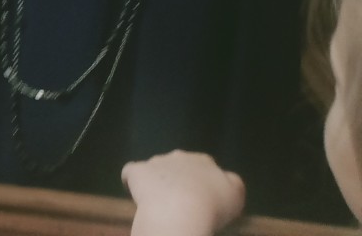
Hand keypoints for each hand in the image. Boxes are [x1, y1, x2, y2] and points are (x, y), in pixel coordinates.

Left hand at [123, 151, 244, 235]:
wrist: (181, 209)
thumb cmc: (212, 205)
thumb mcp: (235, 194)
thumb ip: (231, 182)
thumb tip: (225, 178)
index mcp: (204, 161)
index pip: (204, 164)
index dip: (201, 178)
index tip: (202, 194)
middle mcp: (179, 156)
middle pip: (179, 163)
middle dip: (178, 176)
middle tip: (182, 197)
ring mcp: (156, 162)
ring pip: (156, 167)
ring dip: (157, 179)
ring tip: (160, 199)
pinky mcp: (137, 170)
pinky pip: (131, 172)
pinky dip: (133, 180)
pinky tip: (136, 192)